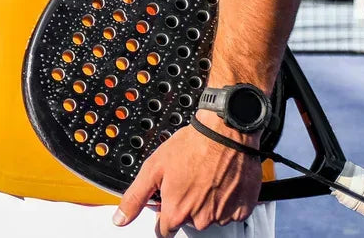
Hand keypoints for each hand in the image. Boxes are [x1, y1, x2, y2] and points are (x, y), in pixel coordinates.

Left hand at [113, 119, 261, 235]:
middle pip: (188, 221)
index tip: (166, 202)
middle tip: (187, 180)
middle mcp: (201, 218)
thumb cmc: (192, 146)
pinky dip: (225, 201)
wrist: (225, 134)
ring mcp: (223, 215)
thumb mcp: (153, 168)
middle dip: (185, 205)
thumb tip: (121, 218)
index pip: (164, 230)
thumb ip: (135, 197)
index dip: (163, 214)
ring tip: (203, 177)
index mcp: (177, 211)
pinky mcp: (242, 209)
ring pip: (209, 217)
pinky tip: (220, 182)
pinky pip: (230, 212)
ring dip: (205, 202)